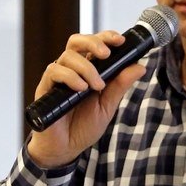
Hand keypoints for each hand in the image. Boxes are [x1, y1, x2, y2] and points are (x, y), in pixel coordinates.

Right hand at [26, 31, 147, 168]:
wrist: (65, 148)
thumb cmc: (84, 127)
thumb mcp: (108, 106)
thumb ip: (120, 86)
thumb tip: (139, 66)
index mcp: (87, 70)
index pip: (94, 45)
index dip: (106, 37)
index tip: (120, 40)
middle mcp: (71, 70)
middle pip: (77, 41)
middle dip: (93, 42)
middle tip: (106, 54)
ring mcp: (58, 78)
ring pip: (68, 56)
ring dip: (86, 68)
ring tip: (97, 86)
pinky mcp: (46, 88)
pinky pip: (54, 71)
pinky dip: (70, 77)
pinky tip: (81, 89)